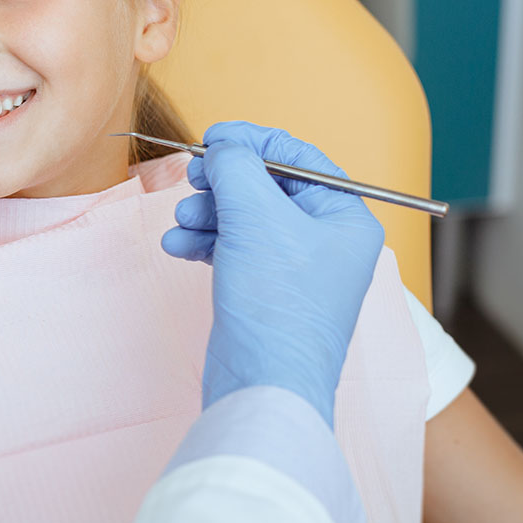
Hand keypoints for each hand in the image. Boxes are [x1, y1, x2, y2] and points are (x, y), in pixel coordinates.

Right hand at [161, 121, 384, 427]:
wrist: (263, 385)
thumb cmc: (277, 302)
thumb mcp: (255, 216)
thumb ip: (236, 166)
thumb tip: (222, 146)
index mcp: (344, 217)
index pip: (298, 157)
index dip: (252, 140)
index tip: (212, 137)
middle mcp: (325, 240)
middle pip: (267, 187)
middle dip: (223, 182)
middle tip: (192, 178)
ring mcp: (294, 268)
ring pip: (244, 218)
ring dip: (207, 212)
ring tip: (181, 221)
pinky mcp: (264, 290)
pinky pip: (232, 249)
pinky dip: (204, 242)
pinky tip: (177, 247)